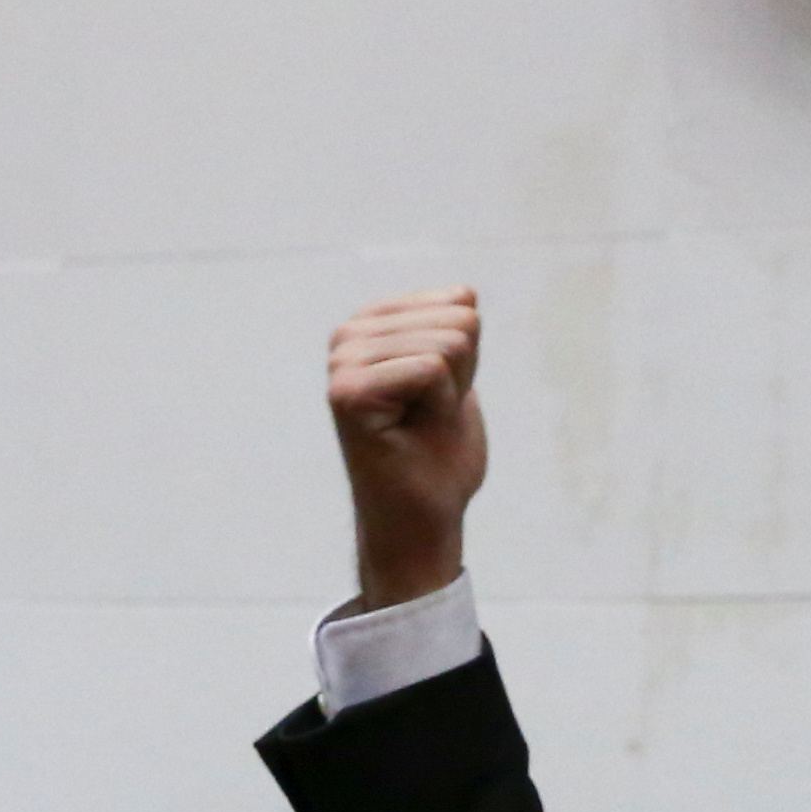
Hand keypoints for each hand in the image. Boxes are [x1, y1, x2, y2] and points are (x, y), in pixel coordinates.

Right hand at [325, 287, 485, 609]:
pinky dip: (440, 407)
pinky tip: (411, 434)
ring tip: (419, 426)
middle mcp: (347, 336)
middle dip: (461, 376)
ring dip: (450, 395)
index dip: (468, 358)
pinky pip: (431, 369)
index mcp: (371, 324)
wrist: (424, 519)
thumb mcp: (458, 376)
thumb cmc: (439, 454)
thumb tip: (465, 292)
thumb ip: (455, 330)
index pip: (459, 302)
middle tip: (429, 418)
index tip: (438, 397)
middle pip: (457, 321)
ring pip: (448, 346)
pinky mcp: (347, 392)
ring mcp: (342, 363)